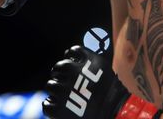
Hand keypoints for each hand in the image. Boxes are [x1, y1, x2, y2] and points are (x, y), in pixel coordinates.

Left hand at [43, 45, 161, 118]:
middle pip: (57, 68)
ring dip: (54, 87)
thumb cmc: (112, 89)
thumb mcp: (103, 65)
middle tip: (64, 79)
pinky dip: (50, 104)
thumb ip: (89, 58)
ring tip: (60, 92)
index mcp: (83, 62)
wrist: (115, 110)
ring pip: (50, 85)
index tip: (71, 61)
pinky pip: (47, 104)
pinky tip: (57, 104)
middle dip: (60, 73)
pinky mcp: (59, 108)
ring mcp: (64, 91)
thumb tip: (74, 55)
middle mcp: (72, 74)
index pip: (71, 52)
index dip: (70, 56)